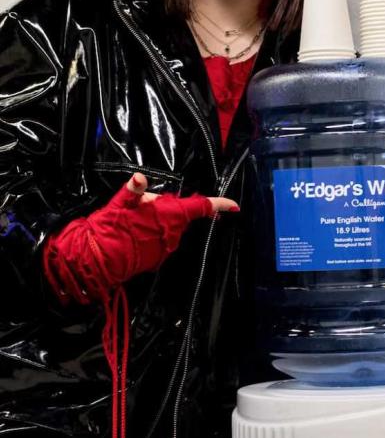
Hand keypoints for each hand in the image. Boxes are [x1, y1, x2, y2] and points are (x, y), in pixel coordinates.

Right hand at [44, 173, 238, 303]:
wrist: (97, 260)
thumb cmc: (111, 228)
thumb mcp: (120, 204)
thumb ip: (134, 190)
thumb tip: (139, 177)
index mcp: (170, 216)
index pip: (201, 208)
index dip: (220, 205)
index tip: (234, 205)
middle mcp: (173, 233)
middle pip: (181, 215)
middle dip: (169, 208)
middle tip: (146, 204)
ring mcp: (165, 247)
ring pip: (169, 227)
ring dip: (159, 222)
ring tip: (135, 220)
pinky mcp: (156, 258)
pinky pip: (159, 241)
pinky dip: (151, 234)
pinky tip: (134, 233)